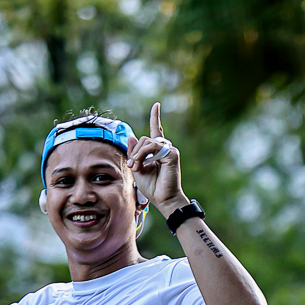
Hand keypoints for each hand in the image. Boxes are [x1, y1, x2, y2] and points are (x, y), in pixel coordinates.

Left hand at [126, 102, 186, 218]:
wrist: (163, 200)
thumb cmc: (152, 188)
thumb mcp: (138, 168)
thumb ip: (134, 153)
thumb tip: (132, 136)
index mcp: (157, 151)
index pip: (156, 130)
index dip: (155, 117)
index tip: (156, 105)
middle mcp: (164, 148)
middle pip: (144, 139)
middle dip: (134, 152)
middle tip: (132, 166)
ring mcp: (169, 151)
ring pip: (147, 142)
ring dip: (137, 154)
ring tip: (135, 167)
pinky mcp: (172, 154)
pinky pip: (153, 147)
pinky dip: (143, 155)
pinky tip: (141, 165)